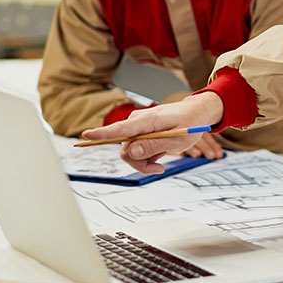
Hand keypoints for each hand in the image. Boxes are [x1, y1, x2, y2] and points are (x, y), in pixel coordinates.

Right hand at [81, 92, 224, 173]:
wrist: (196, 114)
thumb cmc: (190, 123)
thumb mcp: (177, 139)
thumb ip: (154, 145)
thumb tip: (131, 152)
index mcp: (148, 120)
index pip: (121, 128)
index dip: (103, 134)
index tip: (86, 135)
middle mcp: (138, 122)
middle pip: (126, 149)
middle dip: (139, 163)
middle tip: (159, 168)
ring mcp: (138, 127)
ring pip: (130, 153)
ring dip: (144, 162)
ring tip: (162, 162)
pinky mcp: (139, 133)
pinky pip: (135, 151)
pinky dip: (146, 158)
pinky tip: (159, 157)